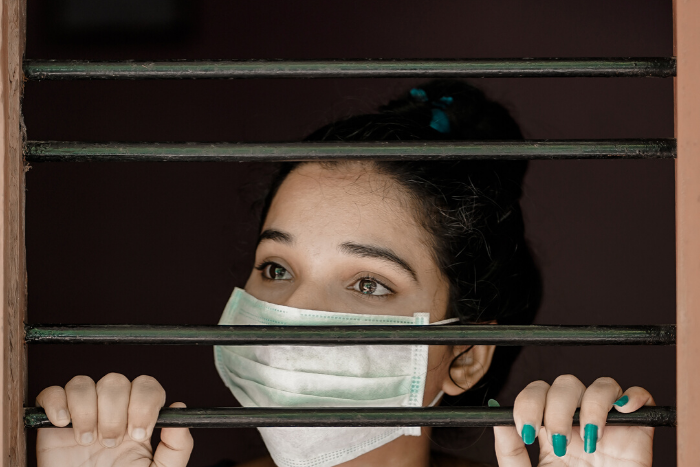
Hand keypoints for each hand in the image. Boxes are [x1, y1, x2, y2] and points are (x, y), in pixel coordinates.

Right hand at [36, 373, 192, 466]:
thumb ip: (176, 446)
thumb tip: (179, 407)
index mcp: (138, 419)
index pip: (146, 387)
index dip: (143, 402)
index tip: (138, 433)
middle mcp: (112, 412)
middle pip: (115, 382)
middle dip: (114, 412)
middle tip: (111, 442)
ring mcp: (83, 415)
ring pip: (83, 384)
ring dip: (86, 410)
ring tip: (87, 441)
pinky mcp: (54, 424)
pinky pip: (52, 393)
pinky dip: (56, 403)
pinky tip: (63, 424)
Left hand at [493, 375, 653, 465]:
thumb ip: (511, 452)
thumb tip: (498, 419)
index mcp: (549, 432)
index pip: (537, 394)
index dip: (528, 402)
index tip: (526, 431)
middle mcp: (578, 425)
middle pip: (565, 385)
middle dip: (557, 406)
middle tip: (559, 441)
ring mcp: (608, 427)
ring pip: (601, 385)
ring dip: (592, 404)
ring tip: (591, 441)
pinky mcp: (637, 435)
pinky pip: (638, 397)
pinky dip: (632, 396)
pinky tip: (622, 412)